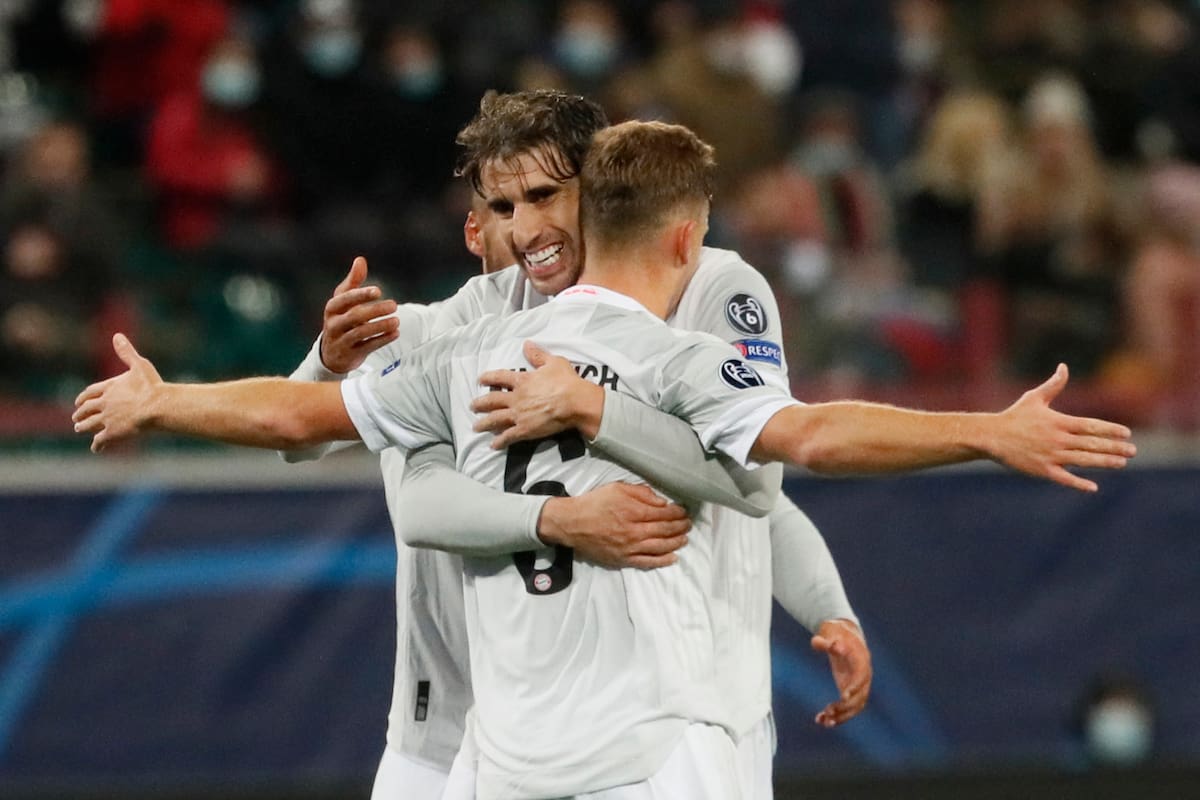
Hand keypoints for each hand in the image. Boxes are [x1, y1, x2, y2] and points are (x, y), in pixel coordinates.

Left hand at [72, 333, 162, 452]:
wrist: (156, 406)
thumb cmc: (151, 386)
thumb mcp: (139, 365)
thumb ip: (126, 352)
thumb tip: (117, 336)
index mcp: (109, 387)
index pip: (90, 392)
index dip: (84, 397)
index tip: (79, 401)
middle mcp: (104, 403)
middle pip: (87, 408)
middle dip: (80, 412)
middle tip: (76, 417)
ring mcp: (106, 418)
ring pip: (89, 424)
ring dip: (83, 427)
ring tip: (79, 429)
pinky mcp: (112, 432)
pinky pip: (100, 440)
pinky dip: (97, 445)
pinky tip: (96, 449)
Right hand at [319, 256, 399, 372]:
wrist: (332, 353)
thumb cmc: (341, 319)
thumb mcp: (343, 301)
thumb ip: (353, 281)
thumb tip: (360, 260)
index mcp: (332, 308)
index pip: (344, 299)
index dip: (360, 295)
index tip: (378, 291)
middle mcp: (333, 324)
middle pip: (354, 316)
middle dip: (375, 310)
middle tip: (394, 305)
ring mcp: (340, 341)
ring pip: (361, 333)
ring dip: (380, 326)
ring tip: (397, 321)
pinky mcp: (350, 355)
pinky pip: (367, 347)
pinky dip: (382, 340)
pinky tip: (396, 333)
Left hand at [472, 341, 603, 448]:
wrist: (574, 402)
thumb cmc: (566, 381)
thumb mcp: (553, 362)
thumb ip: (537, 355)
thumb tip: (526, 344)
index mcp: (522, 380)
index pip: (499, 378)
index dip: (488, 378)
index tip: (480, 379)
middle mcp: (516, 398)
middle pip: (492, 400)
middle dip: (480, 404)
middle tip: (472, 406)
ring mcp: (519, 415)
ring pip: (495, 419)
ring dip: (484, 424)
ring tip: (476, 427)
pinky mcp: (525, 430)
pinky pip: (508, 436)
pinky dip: (499, 441)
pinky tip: (493, 445)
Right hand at [538, 482, 690, 568]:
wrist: (572, 524)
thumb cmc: (594, 503)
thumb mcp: (617, 488)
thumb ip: (641, 493)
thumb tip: (661, 501)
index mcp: (633, 512)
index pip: (663, 513)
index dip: (677, 512)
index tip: (683, 511)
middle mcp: (634, 531)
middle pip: (664, 530)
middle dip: (680, 526)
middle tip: (688, 524)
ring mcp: (630, 548)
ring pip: (660, 547)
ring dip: (676, 542)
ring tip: (685, 538)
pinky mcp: (623, 559)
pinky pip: (647, 562)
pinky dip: (662, 561)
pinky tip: (673, 557)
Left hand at [811, 619, 871, 727]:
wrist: (843, 636)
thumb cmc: (836, 633)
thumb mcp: (830, 633)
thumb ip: (826, 640)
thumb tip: (832, 645)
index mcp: (861, 658)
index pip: (862, 675)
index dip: (854, 686)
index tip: (843, 696)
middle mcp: (864, 674)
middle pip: (860, 695)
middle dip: (846, 706)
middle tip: (828, 712)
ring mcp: (859, 684)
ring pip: (855, 706)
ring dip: (842, 716)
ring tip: (824, 721)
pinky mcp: (850, 691)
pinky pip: (848, 707)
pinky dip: (837, 716)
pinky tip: (820, 720)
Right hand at [991, 364, 1135, 491]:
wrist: (991, 437)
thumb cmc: (1014, 416)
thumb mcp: (1034, 398)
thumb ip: (1053, 384)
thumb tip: (1064, 367)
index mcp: (1058, 422)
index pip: (1091, 426)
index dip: (1110, 429)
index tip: (1126, 433)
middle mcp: (1057, 439)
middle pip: (1092, 444)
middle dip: (1114, 447)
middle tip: (1133, 451)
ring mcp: (1050, 456)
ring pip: (1084, 461)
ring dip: (1105, 462)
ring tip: (1121, 463)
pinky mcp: (1042, 470)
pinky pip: (1064, 478)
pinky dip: (1079, 483)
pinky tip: (1093, 487)